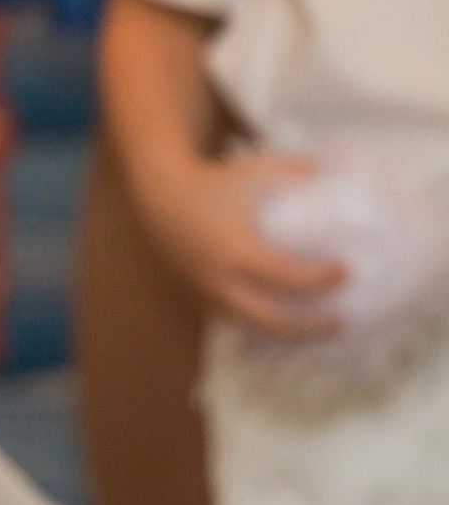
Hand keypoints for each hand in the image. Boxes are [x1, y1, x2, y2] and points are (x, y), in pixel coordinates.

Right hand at [131, 150, 347, 338]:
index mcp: (236, 248)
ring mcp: (209, 292)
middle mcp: (221, 278)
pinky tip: (293, 328)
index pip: (286, 277)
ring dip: (292, 336)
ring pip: (254, 330)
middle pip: (272, 320)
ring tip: (323, 330)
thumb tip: (333, 168)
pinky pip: (239, 324)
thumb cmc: (212, 183)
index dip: (321, 280)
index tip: (346, 271)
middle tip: (342, 321)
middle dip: (310, 327)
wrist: (159, 197)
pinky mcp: (203, 297)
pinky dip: (267, 330)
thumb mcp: (252, 171)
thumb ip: (293, 169)